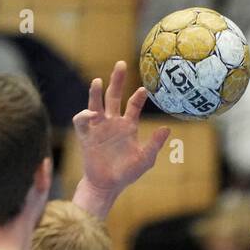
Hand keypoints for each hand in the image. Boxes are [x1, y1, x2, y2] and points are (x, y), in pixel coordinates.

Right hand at [72, 60, 169, 209]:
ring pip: (96, 103)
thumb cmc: (126, 173)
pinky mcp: (86, 135)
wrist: (107, 185)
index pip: (133, 105)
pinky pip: (82, 121)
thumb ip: (155, 144)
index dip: (138, 96)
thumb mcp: (145, 159)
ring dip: (96, 92)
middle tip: (121, 63)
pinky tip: (91, 114)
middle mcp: (112, 122)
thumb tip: (167, 128)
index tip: (144, 89)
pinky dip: (84, 115)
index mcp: (127, 125)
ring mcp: (98, 127)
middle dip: (117, 79)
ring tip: (98, 81)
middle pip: (113, 95)